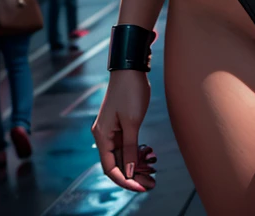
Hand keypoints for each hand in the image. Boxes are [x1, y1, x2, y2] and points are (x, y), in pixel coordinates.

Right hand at [92, 70, 154, 190]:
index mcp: (102, 136)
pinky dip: (137, 153)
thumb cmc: (130, 92)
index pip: (110, 167)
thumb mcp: (132, 122)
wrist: (130, 68)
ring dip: (137, 165)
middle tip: (152, 183)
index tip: (140, 187)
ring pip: (124, 155)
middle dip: (134, 175)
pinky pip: (127, 145)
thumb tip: (129, 171)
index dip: (124, 180)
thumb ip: (130, 148)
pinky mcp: (120, 124)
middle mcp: (104, 135)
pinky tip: (149, 157)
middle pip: (117, 163)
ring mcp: (112, 130)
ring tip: (153, 172)